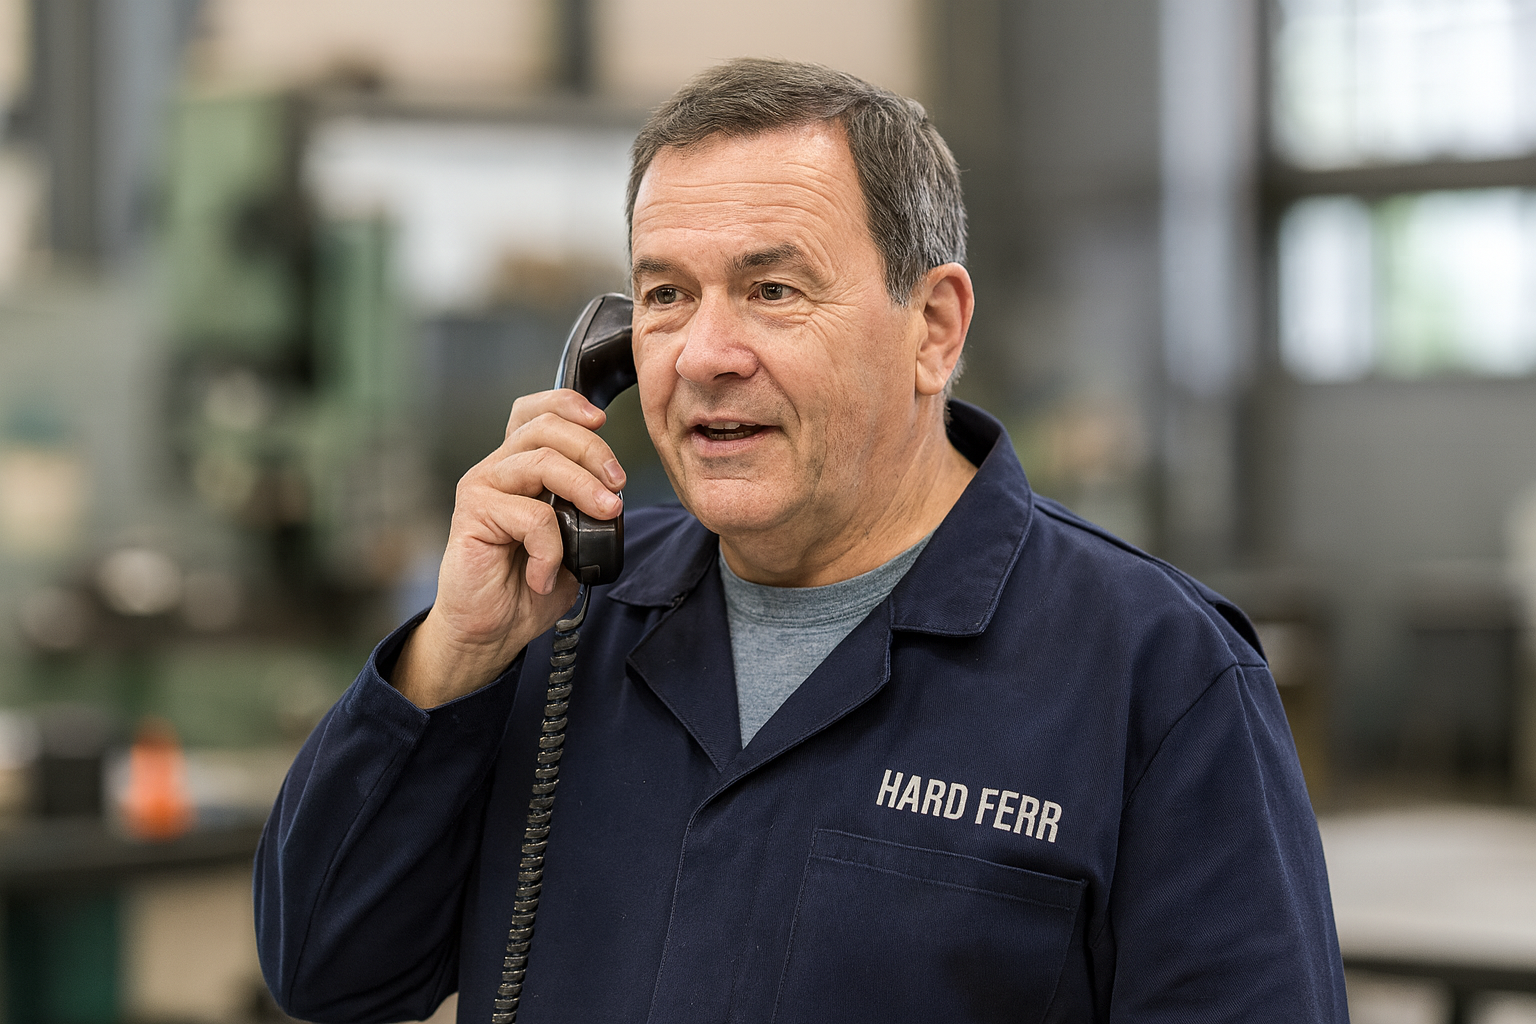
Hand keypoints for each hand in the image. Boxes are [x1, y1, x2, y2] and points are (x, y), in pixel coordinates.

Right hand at [391, 390, 625, 706]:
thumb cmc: (527, 585)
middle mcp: (498, 469)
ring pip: (541, 462)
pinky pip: (531, 515)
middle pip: (546, 429)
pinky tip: (545, 574)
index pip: (534, 412)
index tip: (602, 420)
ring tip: (605, 514)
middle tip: (618, 484)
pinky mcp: (472, 514)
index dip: (567, 405)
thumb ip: (584, 507)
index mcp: (519, 467)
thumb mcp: (570, 538)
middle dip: (593, 450)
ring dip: (584, 486)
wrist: (491, 630)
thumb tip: (612, 491)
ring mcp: (482, 488)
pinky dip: (550, 547)